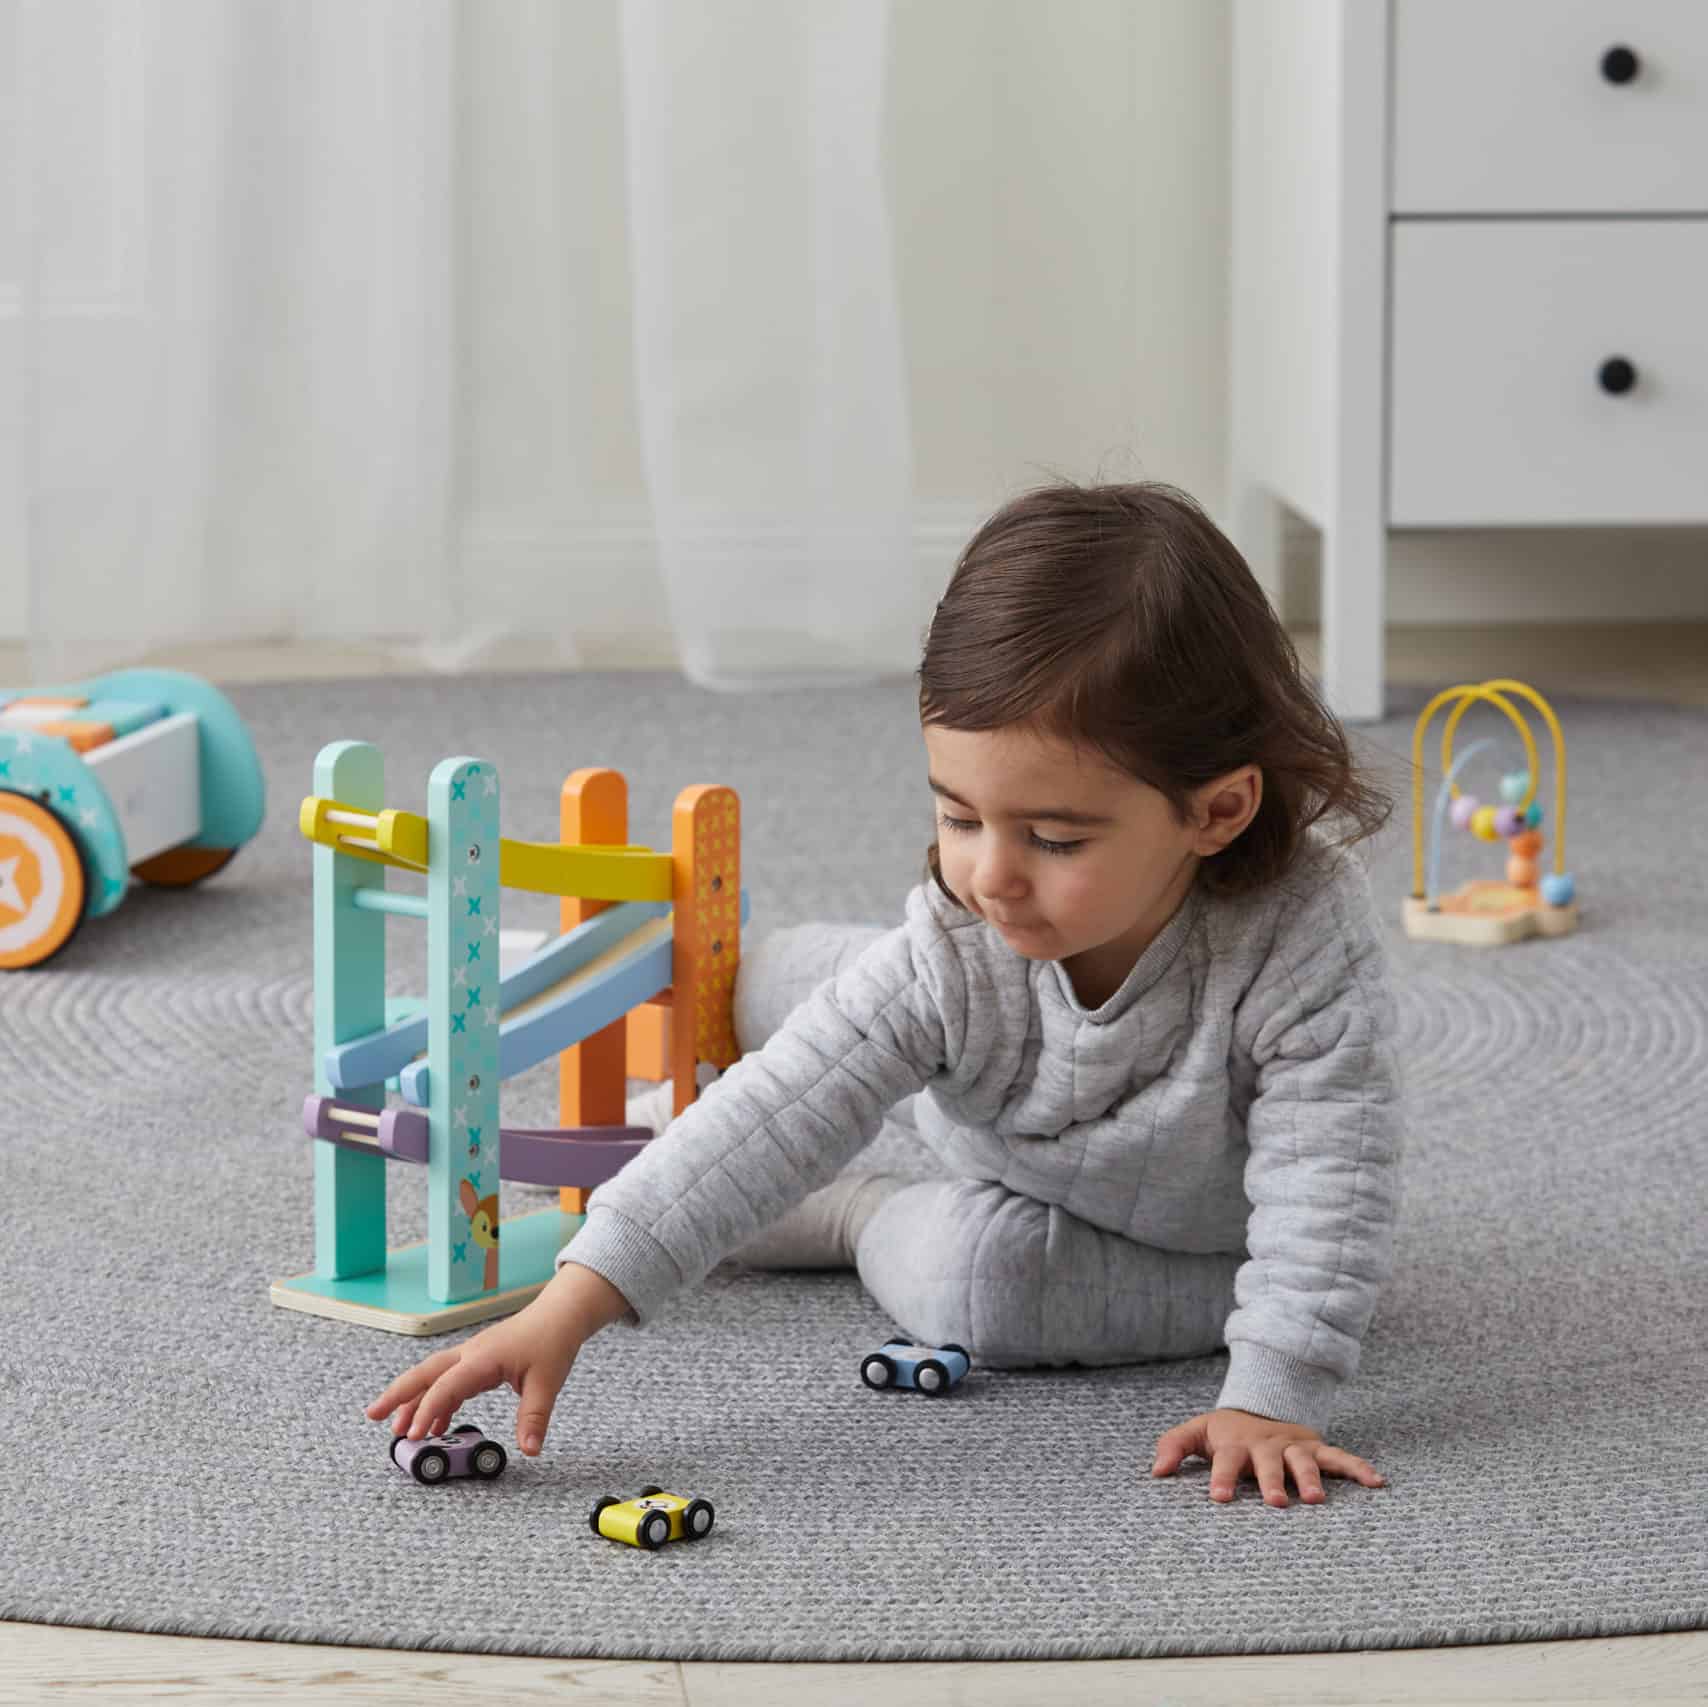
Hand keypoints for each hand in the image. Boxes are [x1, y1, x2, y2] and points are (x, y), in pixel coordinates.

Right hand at [364, 1261, 628, 1456]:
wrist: (559, 1315)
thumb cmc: (552, 1342)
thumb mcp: (548, 1382)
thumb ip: (535, 1417)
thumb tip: (530, 1450)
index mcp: (482, 1358)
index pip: (447, 1386)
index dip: (428, 1411)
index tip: (415, 1435)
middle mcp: (470, 1355)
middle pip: (425, 1373)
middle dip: (397, 1394)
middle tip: (373, 1416)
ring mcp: (472, 1356)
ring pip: (433, 1377)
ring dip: (413, 1399)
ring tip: (396, 1428)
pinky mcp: (477, 1362)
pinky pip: (449, 1381)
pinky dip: (438, 1401)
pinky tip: (435, 1425)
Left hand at [1150, 1407, 1386, 1506]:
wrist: (1259, 1410)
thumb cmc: (1225, 1434)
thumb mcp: (1197, 1433)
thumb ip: (1174, 1446)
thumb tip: (1156, 1471)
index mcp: (1236, 1444)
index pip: (1225, 1461)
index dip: (1221, 1478)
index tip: (1218, 1498)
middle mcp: (1267, 1445)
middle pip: (1269, 1463)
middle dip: (1272, 1481)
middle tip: (1275, 1503)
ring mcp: (1294, 1447)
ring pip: (1304, 1461)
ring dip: (1311, 1478)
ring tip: (1316, 1500)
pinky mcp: (1317, 1449)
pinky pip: (1341, 1458)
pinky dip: (1358, 1468)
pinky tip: (1377, 1483)